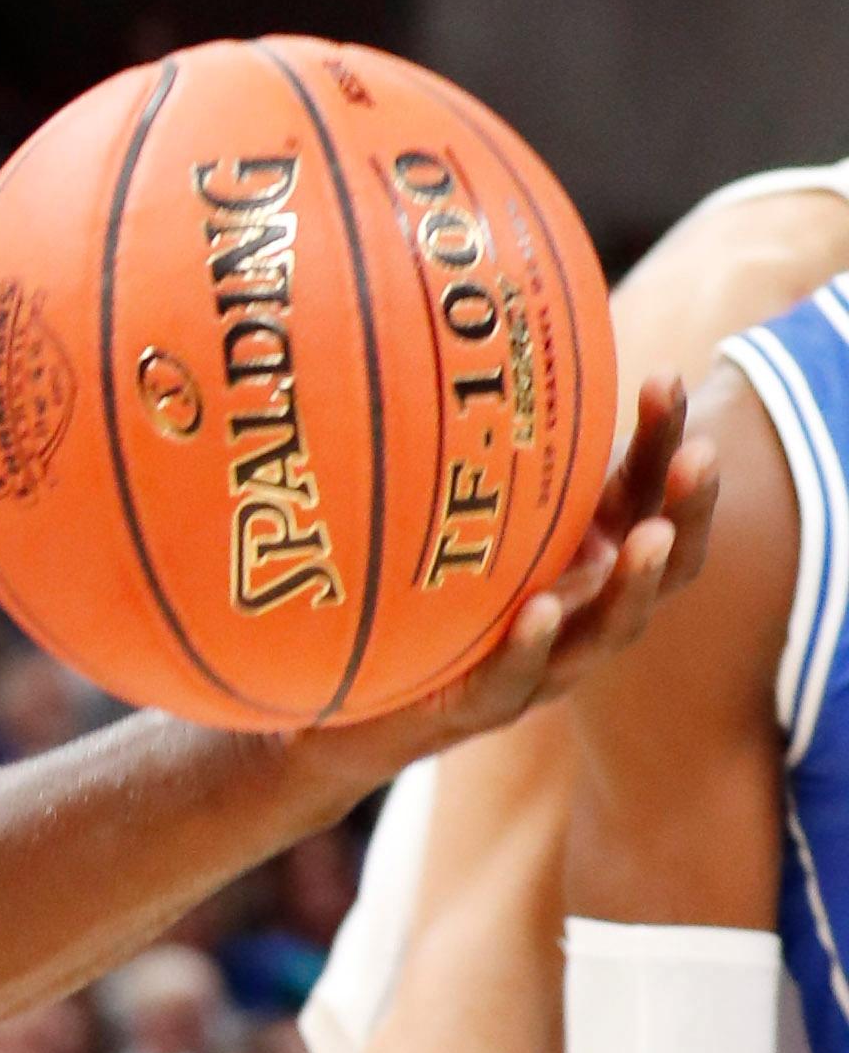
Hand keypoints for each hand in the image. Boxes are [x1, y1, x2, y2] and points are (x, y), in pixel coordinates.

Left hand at [324, 373, 721, 772]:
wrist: (352, 700)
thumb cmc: (425, 593)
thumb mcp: (463, 518)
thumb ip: (480, 458)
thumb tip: (467, 348)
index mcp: (584, 559)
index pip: (646, 497)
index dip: (662, 444)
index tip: (664, 378)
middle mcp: (580, 610)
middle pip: (659, 564)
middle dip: (685, 510)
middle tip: (700, 457)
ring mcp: (542, 664)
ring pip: (608, 631)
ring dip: (633, 583)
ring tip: (646, 538)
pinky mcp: (484, 704)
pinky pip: (514, 679)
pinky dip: (529, 646)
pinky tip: (538, 612)